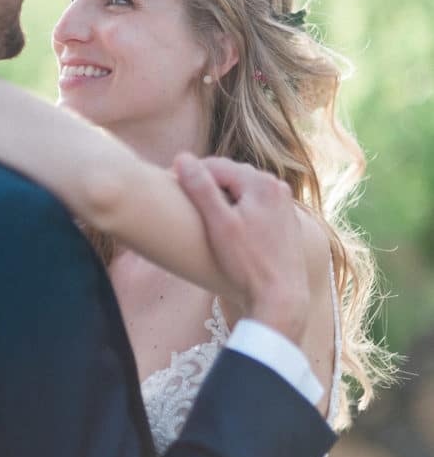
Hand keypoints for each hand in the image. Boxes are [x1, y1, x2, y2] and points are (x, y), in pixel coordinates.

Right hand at [174, 153, 309, 344]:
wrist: (282, 298)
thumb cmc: (249, 264)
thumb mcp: (219, 225)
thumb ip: (201, 188)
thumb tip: (182, 157)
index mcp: (261, 183)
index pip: (216, 166)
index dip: (191, 174)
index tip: (171, 186)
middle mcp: (277, 187)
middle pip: (231, 175)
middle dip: (208, 184)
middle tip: (185, 201)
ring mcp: (284, 204)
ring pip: (243, 190)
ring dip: (223, 196)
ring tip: (204, 215)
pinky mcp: (285, 221)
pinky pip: (255, 204)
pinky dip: (239, 209)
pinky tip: (228, 227)